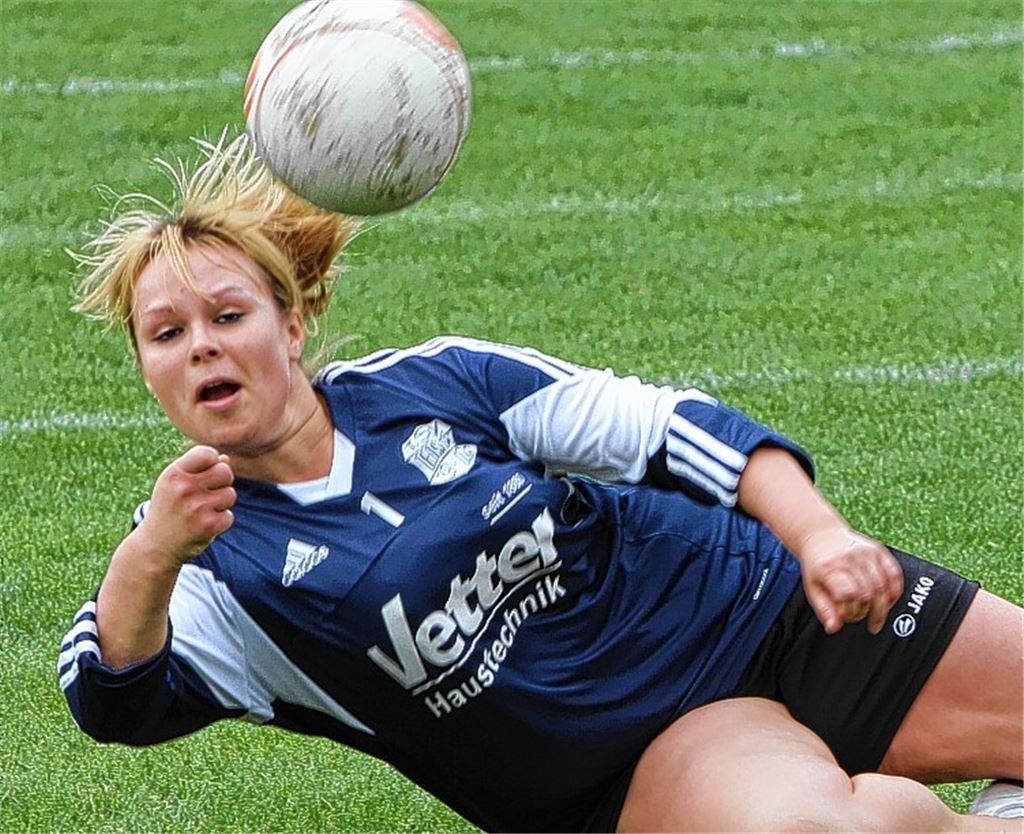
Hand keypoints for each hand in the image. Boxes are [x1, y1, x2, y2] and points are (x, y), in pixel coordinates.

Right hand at [137, 445, 235, 567]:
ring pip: (230, 494)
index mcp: (174, 474)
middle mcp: (184, 488)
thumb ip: (198, 469)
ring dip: (221, 503)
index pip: (207, 453)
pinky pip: (229, 516)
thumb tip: (225, 458)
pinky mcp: (209, 525)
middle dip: (221, 482)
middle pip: (225, 472)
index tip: (205, 473)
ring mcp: (197, 507)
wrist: (156, 546)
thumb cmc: (169, 509)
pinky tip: (203, 524)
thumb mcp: (175, 484)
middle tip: (206, 494)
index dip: (213, 462)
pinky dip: (220, 521)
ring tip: (202, 511)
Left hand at [797, 526, 902, 634]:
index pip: (848, 594)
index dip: (850, 610)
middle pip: (869, 594)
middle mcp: (849, 558)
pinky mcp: (878, 550)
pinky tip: (888, 601)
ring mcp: (866, 552)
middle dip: (868, 612)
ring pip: (883, 586)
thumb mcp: (813, 588)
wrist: (821, 536)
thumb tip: (834, 628)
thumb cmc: (817, 565)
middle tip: (864, 619)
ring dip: (882, 606)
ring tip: (876, 615)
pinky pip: (895, 574)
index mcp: (830, 568)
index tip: (846, 615)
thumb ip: (824, 610)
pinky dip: (894, 591)